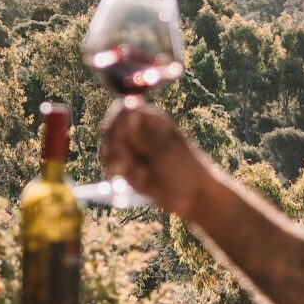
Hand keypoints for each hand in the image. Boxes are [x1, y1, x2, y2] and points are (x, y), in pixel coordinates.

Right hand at [99, 97, 218, 222]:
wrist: (195, 197)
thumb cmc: (185, 169)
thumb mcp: (163, 151)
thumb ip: (140, 135)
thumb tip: (127, 106)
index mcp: (150, 121)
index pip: (122, 110)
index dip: (115, 122)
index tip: (118, 139)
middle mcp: (138, 133)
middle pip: (110, 131)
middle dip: (116, 150)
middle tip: (128, 165)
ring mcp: (133, 151)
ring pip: (109, 152)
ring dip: (121, 167)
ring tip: (143, 177)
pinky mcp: (129, 169)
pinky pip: (115, 170)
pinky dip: (127, 178)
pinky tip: (146, 184)